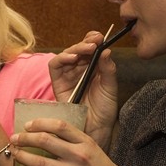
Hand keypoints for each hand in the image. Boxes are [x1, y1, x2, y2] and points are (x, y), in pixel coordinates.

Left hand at [10, 117, 135, 165]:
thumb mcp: (91, 147)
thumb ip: (72, 139)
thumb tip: (43, 131)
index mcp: (85, 142)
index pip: (59, 126)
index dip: (40, 123)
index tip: (27, 125)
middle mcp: (79, 156)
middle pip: (45, 141)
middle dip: (25, 138)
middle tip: (15, 138)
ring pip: (39, 163)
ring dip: (22, 157)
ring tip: (15, 154)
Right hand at [48, 31, 118, 148]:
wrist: (96, 129)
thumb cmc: (104, 110)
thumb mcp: (110, 87)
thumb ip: (108, 69)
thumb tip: (106, 50)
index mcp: (93, 68)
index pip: (90, 49)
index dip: (93, 40)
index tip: (100, 37)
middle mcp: (79, 69)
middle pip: (78, 49)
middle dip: (85, 42)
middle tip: (94, 41)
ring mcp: (68, 75)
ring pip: (66, 55)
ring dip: (75, 48)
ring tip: (86, 48)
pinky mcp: (57, 82)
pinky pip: (55, 66)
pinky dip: (61, 59)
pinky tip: (72, 58)